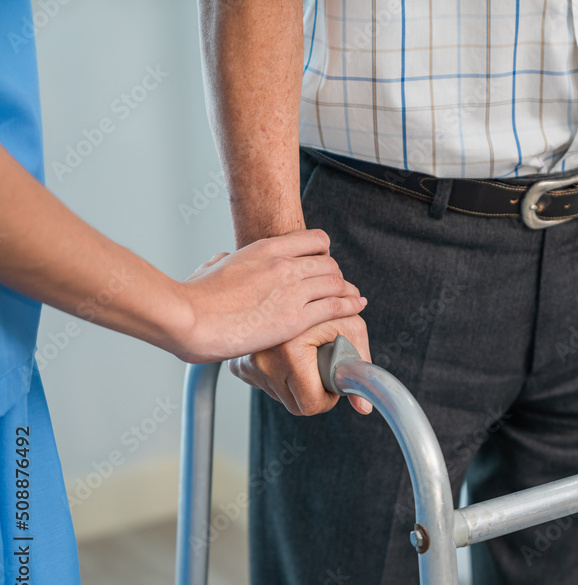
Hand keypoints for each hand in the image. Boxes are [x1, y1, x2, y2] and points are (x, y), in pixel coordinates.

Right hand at [174, 229, 366, 362]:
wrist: (187, 318)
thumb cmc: (193, 298)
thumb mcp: (210, 268)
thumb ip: (223, 261)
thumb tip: (222, 260)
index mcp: (265, 249)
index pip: (314, 240)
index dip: (323, 253)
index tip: (323, 265)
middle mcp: (284, 265)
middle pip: (330, 263)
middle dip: (336, 276)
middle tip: (338, 287)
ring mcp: (292, 290)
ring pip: (337, 283)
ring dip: (346, 291)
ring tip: (352, 298)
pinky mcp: (295, 317)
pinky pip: (336, 306)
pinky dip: (350, 306)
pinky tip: (357, 307)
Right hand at [229, 315, 373, 416]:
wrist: (290, 283)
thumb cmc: (326, 305)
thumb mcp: (352, 328)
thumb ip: (360, 367)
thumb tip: (364, 408)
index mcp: (290, 353)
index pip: (310, 404)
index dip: (328, 397)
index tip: (333, 381)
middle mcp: (262, 361)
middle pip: (296, 405)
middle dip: (313, 391)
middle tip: (322, 365)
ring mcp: (247, 365)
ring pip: (281, 397)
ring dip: (296, 383)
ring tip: (305, 355)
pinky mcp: (238, 365)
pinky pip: (265, 384)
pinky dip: (280, 374)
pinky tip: (288, 355)